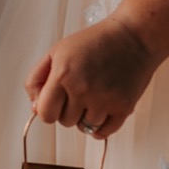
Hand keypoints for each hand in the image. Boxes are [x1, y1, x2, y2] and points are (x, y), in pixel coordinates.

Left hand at [24, 14, 156, 139]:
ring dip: (86, 116)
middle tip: (80, 90)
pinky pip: (103, 133)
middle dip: (68, 109)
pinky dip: (101, 126)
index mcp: (63, 74)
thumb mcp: (57, 51)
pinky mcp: (123, 107)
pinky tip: (102, 109)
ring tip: (95, 94)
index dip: (48, 109)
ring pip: (84, 127)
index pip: (45, 113)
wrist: (134, 36)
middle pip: (64, 122)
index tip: (56, 101)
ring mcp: (104, 100)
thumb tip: (35, 108)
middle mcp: (83, 89)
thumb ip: (38, 79)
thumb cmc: (95, 41)